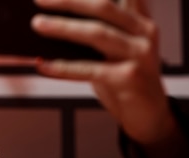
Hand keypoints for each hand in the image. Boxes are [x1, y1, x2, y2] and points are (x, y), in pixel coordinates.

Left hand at [31, 0, 179, 148]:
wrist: (149, 115)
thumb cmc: (125, 80)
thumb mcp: (116, 51)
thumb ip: (99, 32)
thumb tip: (53, 23)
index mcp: (141, 21)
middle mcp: (144, 33)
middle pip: (104, 7)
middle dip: (69, 1)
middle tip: (39, 0)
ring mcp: (139, 54)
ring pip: (97, 34)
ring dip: (64, 27)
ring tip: (38, 24)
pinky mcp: (130, 78)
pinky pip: (91, 69)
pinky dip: (65, 67)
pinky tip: (45, 65)